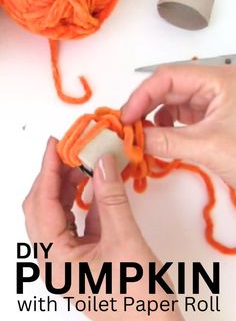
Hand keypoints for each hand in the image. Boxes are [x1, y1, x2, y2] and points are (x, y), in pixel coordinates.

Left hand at [23, 138, 182, 320]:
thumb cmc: (139, 302)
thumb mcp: (125, 243)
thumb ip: (112, 199)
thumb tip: (102, 162)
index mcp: (54, 260)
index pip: (42, 204)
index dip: (48, 170)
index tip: (55, 143)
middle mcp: (55, 260)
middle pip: (44, 207)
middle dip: (55, 175)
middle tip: (70, 148)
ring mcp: (70, 259)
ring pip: (59, 213)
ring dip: (69, 187)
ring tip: (83, 162)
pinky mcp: (86, 257)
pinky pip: (78, 222)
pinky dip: (85, 201)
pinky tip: (96, 185)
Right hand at [122, 65, 235, 188]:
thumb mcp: (209, 147)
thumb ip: (167, 142)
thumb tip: (133, 140)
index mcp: (218, 80)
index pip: (169, 77)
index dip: (142, 95)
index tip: (126, 117)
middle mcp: (214, 85)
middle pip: (168, 88)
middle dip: (146, 108)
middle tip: (127, 128)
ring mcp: (213, 101)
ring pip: (173, 102)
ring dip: (154, 118)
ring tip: (142, 137)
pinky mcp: (212, 117)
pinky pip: (182, 116)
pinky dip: (167, 127)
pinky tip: (160, 139)